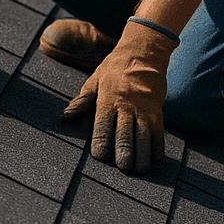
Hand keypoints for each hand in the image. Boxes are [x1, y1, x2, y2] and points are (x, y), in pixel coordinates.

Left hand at [60, 24, 173, 172]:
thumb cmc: (114, 68)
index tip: (100, 156)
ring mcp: (144, 109)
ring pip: (144, 137)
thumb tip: (64, 117)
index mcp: (107, 100)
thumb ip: (81, 102)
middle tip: (123, 168)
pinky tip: (155, 160)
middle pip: (125, 135)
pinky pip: (159, 133)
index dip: (101, 143)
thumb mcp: (93, 81)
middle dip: (124, 154)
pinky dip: (158, 148)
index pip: (102, 126)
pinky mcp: (158, 111)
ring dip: (142, 156)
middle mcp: (126, 106)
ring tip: (139, 170)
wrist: (144, 52)